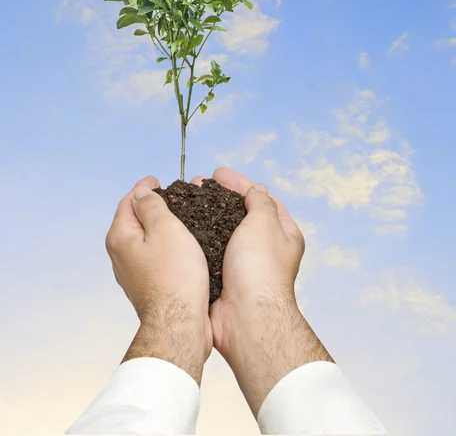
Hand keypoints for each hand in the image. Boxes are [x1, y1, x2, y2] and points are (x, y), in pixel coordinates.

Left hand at [105, 175, 212, 384]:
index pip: (129, 201)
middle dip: (152, 206)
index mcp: (120, 237)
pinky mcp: (148, 285)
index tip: (158, 180)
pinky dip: (165, 246)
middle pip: (135, 220)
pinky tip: (182, 247)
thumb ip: (151, 205)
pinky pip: (154, 256)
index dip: (144, 188)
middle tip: (174, 197)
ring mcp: (132, 272)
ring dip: (161, 227)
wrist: (179, 323)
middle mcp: (121, 255)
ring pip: (146, 239)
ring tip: (181, 219)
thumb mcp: (165, 228)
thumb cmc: (175, 276)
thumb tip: (141, 192)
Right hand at [191, 167, 332, 416]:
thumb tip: (257, 189)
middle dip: (218, 197)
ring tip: (184, 202)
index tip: (217, 173)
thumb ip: (260, 202)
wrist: (246, 317)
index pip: (261, 199)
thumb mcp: (264, 224)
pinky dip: (197, 237)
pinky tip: (181, 228)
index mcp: (283, 234)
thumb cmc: (259, 269)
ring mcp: (242, 263)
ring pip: (221, 231)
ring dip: (204, 215)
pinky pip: (209, 250)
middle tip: (196, 185)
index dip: (239, 183)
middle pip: (239, 214)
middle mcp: (264, 248)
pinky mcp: (223, 276)